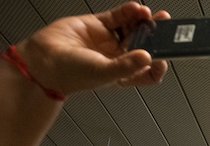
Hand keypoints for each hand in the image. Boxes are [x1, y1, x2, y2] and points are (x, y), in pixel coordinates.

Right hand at [16, 3, 169, 96]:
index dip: (159, 65)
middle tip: (166, 28)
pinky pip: (118, 16)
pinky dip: (128, 12)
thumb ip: (126, 66)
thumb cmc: (70, 73)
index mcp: (124, 74)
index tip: (165, 56)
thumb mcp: (103, 73)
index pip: (149, 71)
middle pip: (145, 46)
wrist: (42, 59)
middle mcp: (118, 57)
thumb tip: (147, 57)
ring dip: (144, 22)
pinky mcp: (99, 24)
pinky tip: (136, 9)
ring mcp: (109, 40)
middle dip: (156, 37)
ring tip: (151, 16)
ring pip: (133, 29)